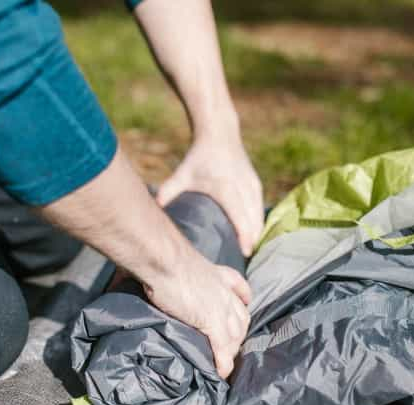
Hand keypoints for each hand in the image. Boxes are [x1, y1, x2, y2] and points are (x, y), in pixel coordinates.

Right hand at [142, 252, 250, 378]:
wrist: (164, 259)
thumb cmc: (162, 255)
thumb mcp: (174, 260)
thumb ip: (170, 269)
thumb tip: (141, 272)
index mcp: (216, 273)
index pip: (239, 288)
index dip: (243, 299)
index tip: (244, 305)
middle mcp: (223, 290)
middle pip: (242, 316)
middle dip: (240, 331)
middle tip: (232, 343)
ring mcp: (220, 307)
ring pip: (236, 334)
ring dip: (232, 349)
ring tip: (225, 361)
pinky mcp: (212, 322)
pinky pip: (223, 348)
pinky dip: (224, 362)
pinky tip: (221, 372)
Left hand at [156, 135, 263, 255]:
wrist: (219, 133)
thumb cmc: (199, 156)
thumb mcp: (183, 174)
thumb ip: (168, 192)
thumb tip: (153, 208)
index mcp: (227, 189)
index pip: (240, 218)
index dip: (245, 237)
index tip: (245, 253)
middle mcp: (243, 188)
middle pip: (253, 221)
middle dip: (251, 242)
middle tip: (245, 262)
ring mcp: (252, 186)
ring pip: (259, 216)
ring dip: (256, 234)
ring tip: (250, 254)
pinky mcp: (256, 184)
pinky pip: (260, 208)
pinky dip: (258, 222)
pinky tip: (255, 237)